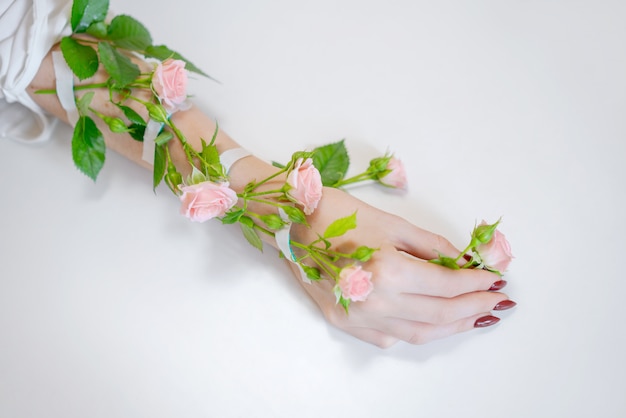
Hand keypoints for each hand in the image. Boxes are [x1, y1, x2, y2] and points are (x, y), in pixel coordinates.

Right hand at [289, 187, 512, 347]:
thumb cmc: (337, 213)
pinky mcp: (345, 323)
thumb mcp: (392, 223)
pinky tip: (433, 319)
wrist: (288, 224)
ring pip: (419, 334)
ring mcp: (358, 318)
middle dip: (473, 306)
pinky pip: (392, 337)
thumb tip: (465, 263)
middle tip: (495, 298)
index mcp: (387, 271)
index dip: (476, 283)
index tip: (495, 278)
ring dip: (451, 325)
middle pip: (439, 314)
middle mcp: (374, 302)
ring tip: (474, 314)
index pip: (447, 285)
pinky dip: (418, 330)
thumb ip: (433, 248)